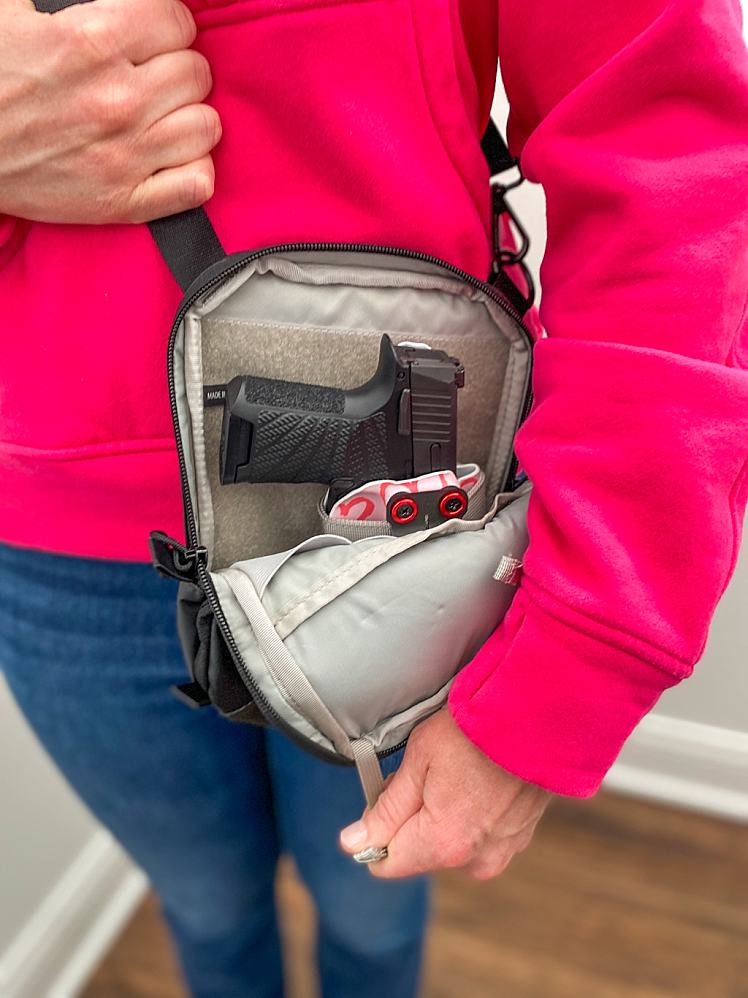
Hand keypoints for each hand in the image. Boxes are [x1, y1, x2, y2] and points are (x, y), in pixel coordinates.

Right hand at [0, 0, 219, 222]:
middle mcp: (117, 100)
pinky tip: (171, 156)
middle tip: (149, 74)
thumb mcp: (16, 8)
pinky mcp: (122, 202)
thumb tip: (126, 4)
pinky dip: (193, 170)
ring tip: (161, 113)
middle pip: (196, 73)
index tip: (149, 34)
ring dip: (188, 115)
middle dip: (176, 67)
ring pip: (205, 126)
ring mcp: (125, 156)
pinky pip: (197, 186)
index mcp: (91, 41)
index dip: (165, 24)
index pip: (177, 21)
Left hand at [339, 708, 550, 878]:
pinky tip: (479, 776)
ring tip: (456, 769)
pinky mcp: (520, 836)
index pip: (385, 864)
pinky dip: (471, 811)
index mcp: (443, 845)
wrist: (539, 714)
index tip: (387, 793)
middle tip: (424, 770)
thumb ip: (386, 808)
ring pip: (449, 842)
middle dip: (411, 817)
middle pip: (419, 852)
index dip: (376, 829)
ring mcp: (502, 850)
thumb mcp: (419, 759)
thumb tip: (353, 842)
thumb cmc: (476, 730)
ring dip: (442, 814)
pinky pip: (479, 834)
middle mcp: (474, 860)